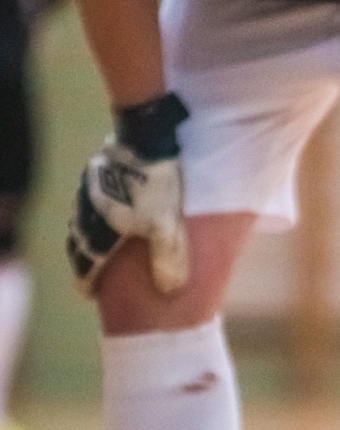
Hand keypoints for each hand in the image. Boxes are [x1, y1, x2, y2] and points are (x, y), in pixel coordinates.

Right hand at [67, 94, 189, 296]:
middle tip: (85, 268)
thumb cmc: (156, 185)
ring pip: (82, 214)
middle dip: (82, 256)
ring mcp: (92, 186)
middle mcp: (91, 208)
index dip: (86, 277)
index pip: (88, 259)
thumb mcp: (166, 226)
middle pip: (80, 237)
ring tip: (91, 240)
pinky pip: (91, 193)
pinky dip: (94, 207)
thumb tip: (170, 290)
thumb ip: (168, 257)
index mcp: (103, 227)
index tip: (86, 292)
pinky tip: (104, 203)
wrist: (147, 137)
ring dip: (84, 231)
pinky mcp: (101, 167)